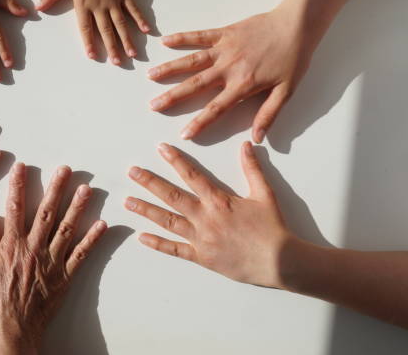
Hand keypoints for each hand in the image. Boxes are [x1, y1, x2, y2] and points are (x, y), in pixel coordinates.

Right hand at [0, 164, 106, 353]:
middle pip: (46, 213)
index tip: (22, 167)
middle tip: (65, 170)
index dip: (18, 186)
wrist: (11, 329)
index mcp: (12, 246)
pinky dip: (92, 239)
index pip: (15, 209)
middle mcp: (34, 248)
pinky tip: (101, 224)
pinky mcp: (65, 276)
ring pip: (67, 229)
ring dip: (78, 207)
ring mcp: (52, 261)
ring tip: (86, 189)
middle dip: (56, 188)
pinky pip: (81, 254)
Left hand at [37, 0, 149, 64]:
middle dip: (112, 48)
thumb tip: (38, 7)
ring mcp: (114, 0)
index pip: (86, 28)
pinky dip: (140, 19)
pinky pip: (133, 8)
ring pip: (121, 23)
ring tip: (132, 54)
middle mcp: (100, 5)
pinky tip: (147, 31)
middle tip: (117, 63)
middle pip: (106, 30)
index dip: (89, 42)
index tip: (92, 56)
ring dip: (127, 39)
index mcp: (83, 4)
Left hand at [126, 141, 292, 288]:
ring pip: (167, 222)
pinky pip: (175, 250)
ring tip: (128, 202)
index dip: (175, 160)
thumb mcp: (264, 194)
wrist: (280, 261)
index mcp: (219, 201)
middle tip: (132, 172)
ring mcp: (201, 239)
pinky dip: (157, 244)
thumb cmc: (272, 228)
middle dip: (150, 182)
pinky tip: (141, 237)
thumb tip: (246, 145)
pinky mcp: (202, 258)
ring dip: (146, 210)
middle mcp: (205, 218)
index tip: (160, 148)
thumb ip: (252, 169)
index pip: (192, 175)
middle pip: (172, 196)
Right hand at [148, 10, 310, 142]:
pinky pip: (200, 36)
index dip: (199, 123)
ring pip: (191, 61)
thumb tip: (257, 138)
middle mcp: (229, 68)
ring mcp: (224, 49)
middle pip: (195, 85)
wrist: (297, 25)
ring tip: (150, 76)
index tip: (183, 134)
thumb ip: (269, 115)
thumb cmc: (293, 58)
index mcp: (243, 85)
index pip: (216, 108)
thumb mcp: (286, 91)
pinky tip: (165, 41)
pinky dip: (182, 37)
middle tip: (154, 106)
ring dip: (170, 69)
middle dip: (173, 97)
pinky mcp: (225, 33)